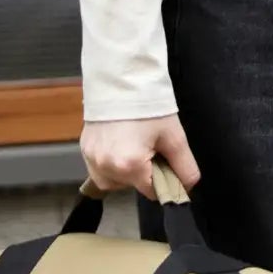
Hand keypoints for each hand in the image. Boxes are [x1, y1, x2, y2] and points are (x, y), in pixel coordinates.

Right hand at [79, 113, 200, 195]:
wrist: (121, 80)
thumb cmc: (148, 106)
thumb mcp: (174, 137)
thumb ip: (185, 168)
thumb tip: (188, 187)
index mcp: (129, 166)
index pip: (152, 192)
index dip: (163, 179)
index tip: (164, 162)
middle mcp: (106, 167)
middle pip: (132, 187)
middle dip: (144, 173)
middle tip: (149, 147)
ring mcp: (92, 160)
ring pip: (114, 182)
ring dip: (126, 172)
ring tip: (133, 146)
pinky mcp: (84, 150)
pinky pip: (100, 170)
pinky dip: (112, 164)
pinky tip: (120, 146)